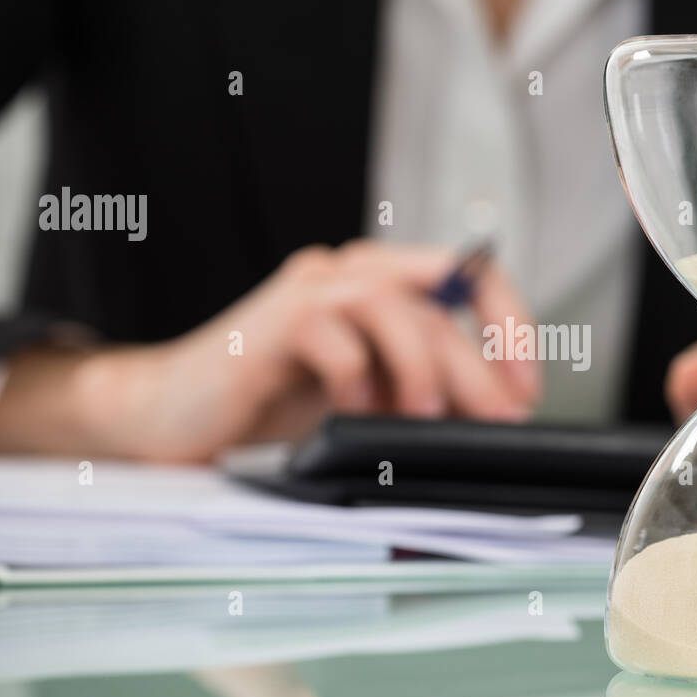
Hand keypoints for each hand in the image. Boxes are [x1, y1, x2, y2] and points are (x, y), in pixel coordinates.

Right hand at [0, 241, 541, 460]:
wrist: (172, 417)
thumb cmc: (268, 407)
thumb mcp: (367, 400)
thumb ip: (419, 393)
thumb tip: (490, 418)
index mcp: (382, 285)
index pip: (470, 278)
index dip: (509, 326)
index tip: (524, 388)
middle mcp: (350, 275)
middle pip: (438, 305)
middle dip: (478, 369)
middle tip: (497, 421)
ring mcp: (309, 292)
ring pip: (392, 308)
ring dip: (421, 368)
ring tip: (422, 418)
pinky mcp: (269, 321)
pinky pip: (331, 335)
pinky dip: (353, 376)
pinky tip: (349, 412)